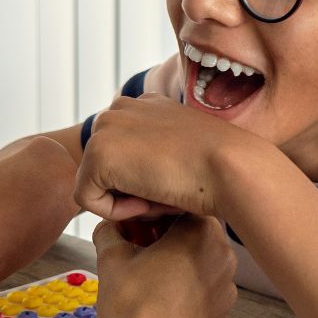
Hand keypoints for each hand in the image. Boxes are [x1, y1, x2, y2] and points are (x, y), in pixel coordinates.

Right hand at [72, 215, 236, 317]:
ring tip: (153, 278)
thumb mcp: (111, 259)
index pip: (179, 207)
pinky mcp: (225, 311)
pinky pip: (208, 289)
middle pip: (195, 233)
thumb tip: (110, 226)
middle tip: (143, 249)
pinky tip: (166, 300)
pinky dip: (191, 289)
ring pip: (203, 262)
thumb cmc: (131, 309)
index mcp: (199, 233)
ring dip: (182, 263)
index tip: (140, 226)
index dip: (156, 215)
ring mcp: (228, 286)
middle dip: (170, 238)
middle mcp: (223, 256)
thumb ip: (111, 231)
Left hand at [73, 94, 266, 221]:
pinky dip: (116, 212)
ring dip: (128, 201)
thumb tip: (136, 179)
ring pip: (98, 184)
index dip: (145, 179)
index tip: (176, 182)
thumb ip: (156, 155)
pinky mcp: (96, 154)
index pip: (124, 152)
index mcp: (144, 104)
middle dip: (133, 190)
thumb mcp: (186, 151)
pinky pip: (87, 199)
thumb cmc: (219, 167)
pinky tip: (148, 203)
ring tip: (163, 198)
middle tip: (170, 194)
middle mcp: (121, 109)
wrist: (230, 167)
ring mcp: (106, 128)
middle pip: (108, 169)